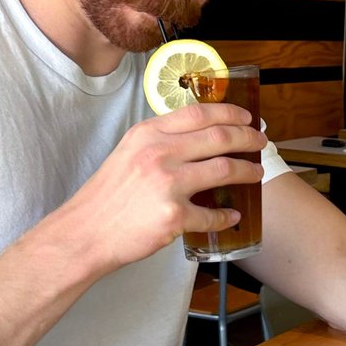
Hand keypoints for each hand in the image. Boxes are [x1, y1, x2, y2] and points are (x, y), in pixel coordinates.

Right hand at [57, 102, 266, 273]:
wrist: (85, 232)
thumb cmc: (106, 196)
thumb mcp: (128, 153)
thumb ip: (159, 142)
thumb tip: (198, 138)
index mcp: (148, 134)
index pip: (199, 113)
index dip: (229, 113)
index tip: (246, 117)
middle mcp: (160, 153)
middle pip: (219, 137)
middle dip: (247, 138)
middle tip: (260, 142)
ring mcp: (168, 184)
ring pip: (224, 170)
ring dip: (246, 171)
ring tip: (256, 173)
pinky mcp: (174, 216)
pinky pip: (212, 214)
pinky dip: (226, 216)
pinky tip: (232, 216)